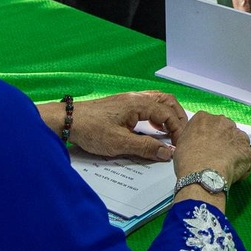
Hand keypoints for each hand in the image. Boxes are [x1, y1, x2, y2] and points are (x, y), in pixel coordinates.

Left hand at [59, 91, 188, 160]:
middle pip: (166, 100)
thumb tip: (168, 153)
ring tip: (171, 131)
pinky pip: (146, 104)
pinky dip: (156, 114)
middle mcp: (135, 97)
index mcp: (138, 103)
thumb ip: (146, 148)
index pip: (167, 113)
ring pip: (156, 100)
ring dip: (167, 114)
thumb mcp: (120, 143)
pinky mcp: (121, 104)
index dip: (178, 129)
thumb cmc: (92, 131)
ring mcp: (128, 99)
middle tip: (182, 134)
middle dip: (177, 116)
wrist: (67, 121)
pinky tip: (153, 127)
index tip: (181, 145)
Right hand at [173, 111, 250, 187]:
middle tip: (215, 155)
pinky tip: (233, 173)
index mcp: (204, 118)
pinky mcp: (248, 150)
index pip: (209, 123)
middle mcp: (223, 122)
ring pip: (238, 141)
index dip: (209, 135)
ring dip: (234, 150)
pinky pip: (247, 156)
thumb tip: (195, 142)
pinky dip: (243, 164)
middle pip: (226, 129)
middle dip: (223, 141)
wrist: (202, 175)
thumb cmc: (188, 161)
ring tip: (225, 165)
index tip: (206, 145)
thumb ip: (191, 136)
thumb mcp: (181, 143)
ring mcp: (237, 135)